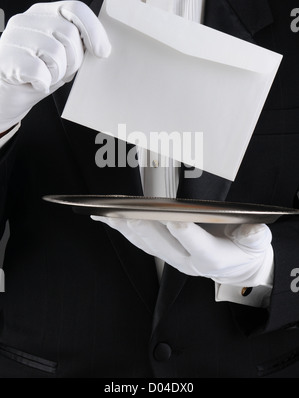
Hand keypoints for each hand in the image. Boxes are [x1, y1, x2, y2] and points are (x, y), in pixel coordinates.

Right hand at [0, 0, 110, 132]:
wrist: (6, 94)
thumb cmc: (37, 73)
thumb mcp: (62, 55)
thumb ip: (77, 45)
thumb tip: (102, 49)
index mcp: (44, 13)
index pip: (75, 9)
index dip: (94, 30)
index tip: (102, 52)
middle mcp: (26, 19)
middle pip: (69, 34)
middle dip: (73, 60)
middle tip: (62, 71)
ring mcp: (13, 37)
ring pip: (56, 54)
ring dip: (57, 73)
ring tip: (46, 76)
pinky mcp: (5, 58)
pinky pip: (39, 71)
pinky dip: (43, 83)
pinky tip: (36, 83)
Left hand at [92, 217, 272, 285]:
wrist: (235, 266)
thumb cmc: (244, 250)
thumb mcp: (257, 244)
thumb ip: (254, 237)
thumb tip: (253, 230)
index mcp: (213, 259)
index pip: (199, 246)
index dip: (187, 233)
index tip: (175, 218)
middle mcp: (188, 263)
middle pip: (164, 247)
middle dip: (147, 229)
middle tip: (131, 214)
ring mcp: (173, 259)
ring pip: (146, 246)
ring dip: (128, 230)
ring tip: (109, 214)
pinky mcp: (163, 253)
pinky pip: (140, 244)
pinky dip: (124, 231)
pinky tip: (108, 219)